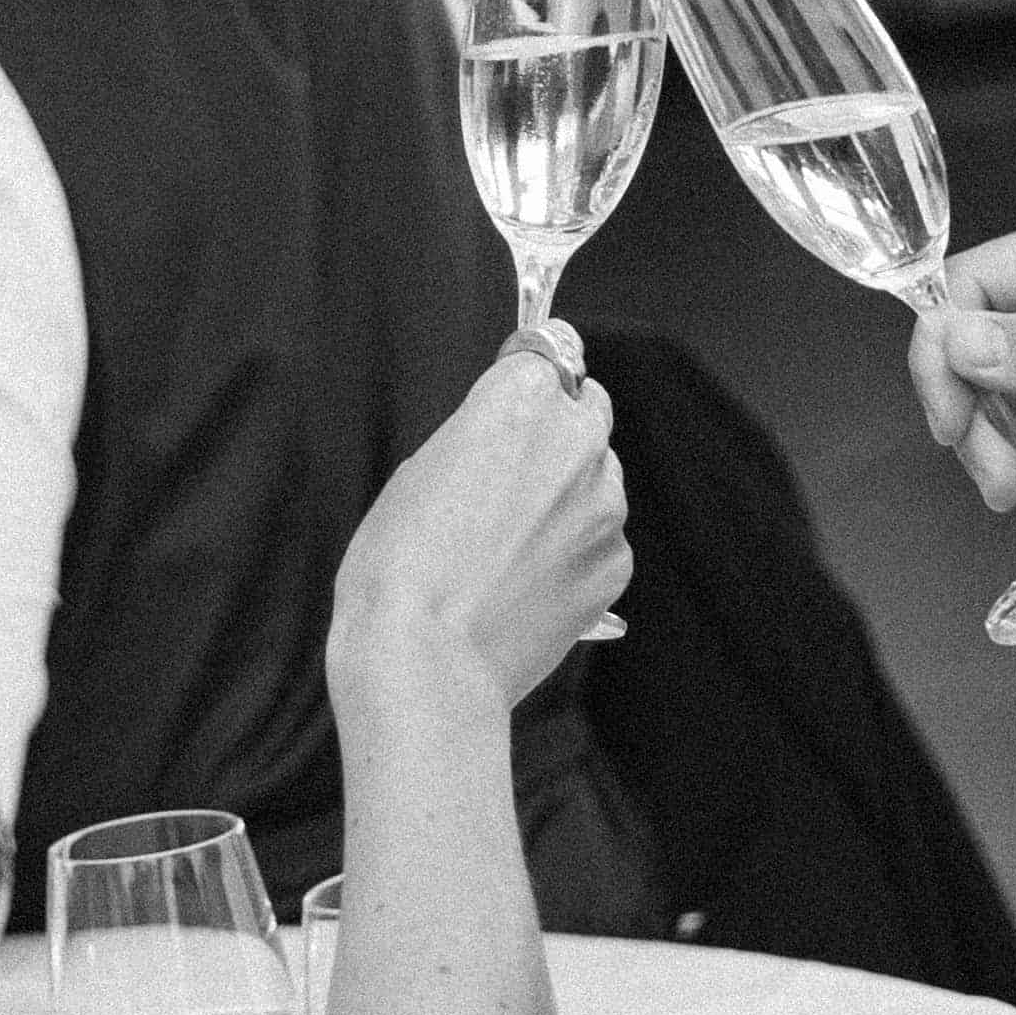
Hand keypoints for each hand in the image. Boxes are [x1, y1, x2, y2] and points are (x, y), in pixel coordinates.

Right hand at [334, 338, 632, 713]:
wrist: (426, 662)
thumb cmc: (399, 569)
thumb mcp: (418, 471)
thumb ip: (478, 436)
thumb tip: (501, 439)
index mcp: (522, 401)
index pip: (547, 352)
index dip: (527, 376)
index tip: (519, 389)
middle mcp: (577, 441)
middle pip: (585, 409)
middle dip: (556, 431)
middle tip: (508, 477)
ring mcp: (606, 505)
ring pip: (597, 479)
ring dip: (568, 496)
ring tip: (509, 546)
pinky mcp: (616, 563)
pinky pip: (602, 540)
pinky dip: (575, 553)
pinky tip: (527, 583)